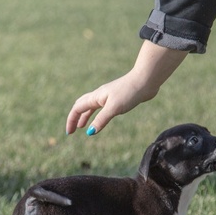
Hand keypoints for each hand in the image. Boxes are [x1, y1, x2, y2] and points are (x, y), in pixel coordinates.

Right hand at [66, 41, 187, 135]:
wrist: (145, 81)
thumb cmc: (129, 93)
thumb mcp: (114, 109)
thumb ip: (101, 120)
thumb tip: (90, 132)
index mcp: (96, 97)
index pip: (77, 108)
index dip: (71, 120)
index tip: (69, 133)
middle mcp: (100, 95)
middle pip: (82, 106)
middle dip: (75, 118)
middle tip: (73, 130)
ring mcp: (109, 96)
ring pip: (92, 106)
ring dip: (86, 116)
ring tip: (83, 126)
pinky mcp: (118, 99)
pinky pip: (102, 107)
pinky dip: (98, 114)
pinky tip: (102, 118)